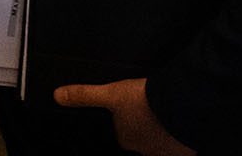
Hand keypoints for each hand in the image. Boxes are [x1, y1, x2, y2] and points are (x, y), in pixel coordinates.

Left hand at [54, 79, 194, 155]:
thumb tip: (57, 96)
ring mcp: (165, 151)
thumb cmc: (145, 100)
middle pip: (143, 138)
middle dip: (147, 127)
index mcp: (126, 137)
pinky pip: (181, 147)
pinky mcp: (185, 151)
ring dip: (164, 133)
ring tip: (168, 116)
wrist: (180, 104)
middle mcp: (144, 149)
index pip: (124, 131)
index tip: (137, 105)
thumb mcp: (111, 92)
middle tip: (153, 109)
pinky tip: (183, 126)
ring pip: (162, 143)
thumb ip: (85, 95)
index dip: (130, 117)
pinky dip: (182, 140)